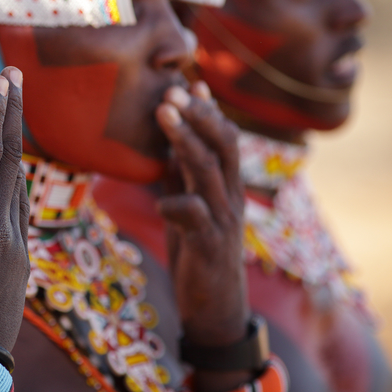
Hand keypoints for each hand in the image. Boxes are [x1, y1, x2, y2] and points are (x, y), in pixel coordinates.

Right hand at [0, 67, 29, 351]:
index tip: (0, 80)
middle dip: (13, 113)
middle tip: (14, 76)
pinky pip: (21, 208)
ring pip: (19, 181)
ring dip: (17, 144)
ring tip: (11, 115)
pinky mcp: (22, 260)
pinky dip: (17, 179)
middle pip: (10, 157)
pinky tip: (11, 172)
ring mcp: (14, 243)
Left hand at [156, 81, 248, 347]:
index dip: (207, 111)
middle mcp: (230, 198)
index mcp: (226, 187)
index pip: (223, 140)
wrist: (215, 309)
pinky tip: (160, 200)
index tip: (189, 83)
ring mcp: (223, 221)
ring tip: (164, 114)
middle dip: (198, 115)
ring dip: (185, 139)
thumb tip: (164, 145)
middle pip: (222, 146)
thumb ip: (180, 178)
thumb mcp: (188, 210)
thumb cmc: (198, 255)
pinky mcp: (210, 246)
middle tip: (171, 89)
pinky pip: (195, 217)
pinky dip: (175, 204)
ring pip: (209, 171)